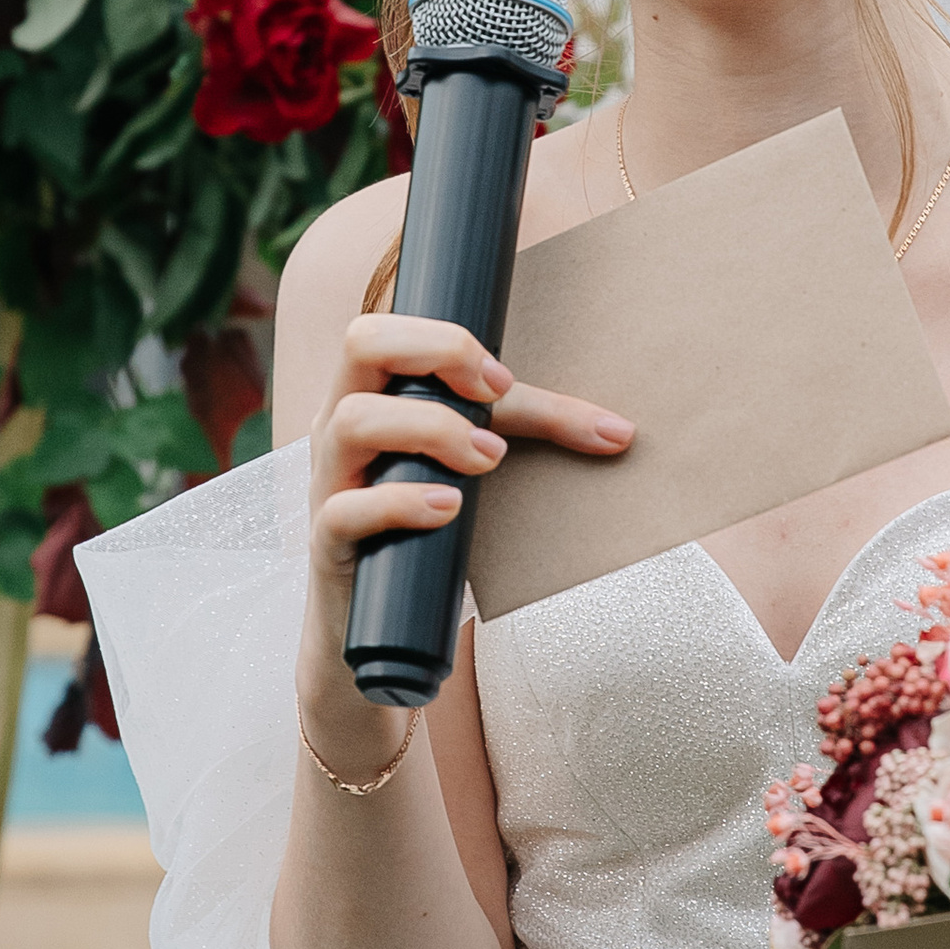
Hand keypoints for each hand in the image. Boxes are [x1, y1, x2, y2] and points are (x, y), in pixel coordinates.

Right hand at [299, 311, 632, 720]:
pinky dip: (402, 502)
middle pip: (361, 339)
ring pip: (352, 419)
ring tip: (487, 460)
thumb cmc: (426, 521)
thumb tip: (621, 433)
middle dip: (435, 351)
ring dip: (431, 428)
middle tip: (492, 397)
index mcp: (368, 390)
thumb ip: (534, 431)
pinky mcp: (328, 540)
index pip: (388, 326)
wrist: (379, 623)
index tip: (502, 379)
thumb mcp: (474, 463)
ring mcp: (328, 479)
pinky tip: (449, 507)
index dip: (447, 337)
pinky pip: (345, 509)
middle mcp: (339, 422)